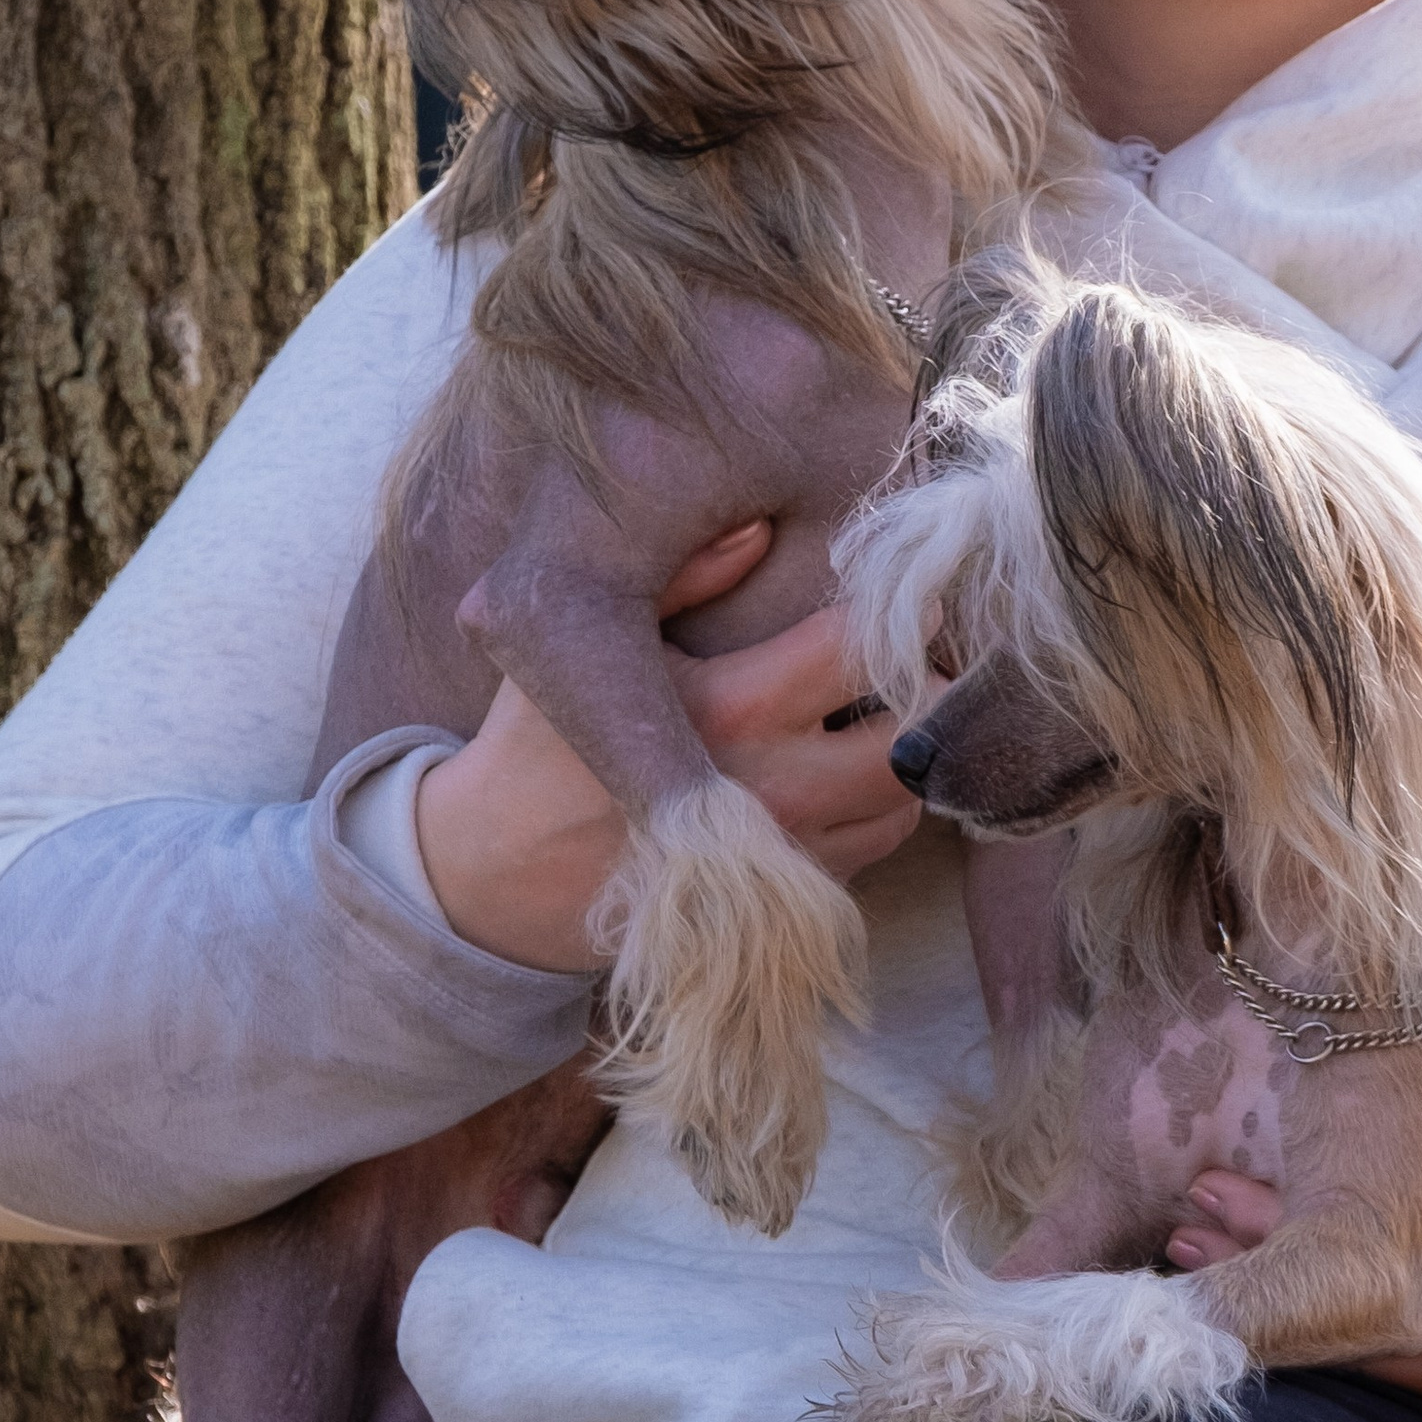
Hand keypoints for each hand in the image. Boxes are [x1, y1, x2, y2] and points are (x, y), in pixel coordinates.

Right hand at [418, 523, 920, 969]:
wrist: (495, 876)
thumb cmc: (539, 745)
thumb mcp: (584, 644)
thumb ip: (683, 578)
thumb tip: (761, 520)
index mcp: (729, 709)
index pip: (857, 650)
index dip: (899, 611)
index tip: (908, 587)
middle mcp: (773, 788)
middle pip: (911, 735)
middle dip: (926, 691)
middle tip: (913, 654)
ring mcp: (787, 854)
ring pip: (907, 797)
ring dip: (909, 750)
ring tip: (882, 706)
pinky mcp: (786, 901)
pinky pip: (878, 845)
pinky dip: (881, 803)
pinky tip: (847, 765)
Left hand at [1166, 1068, 1421, 1421]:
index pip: (1354, 1227)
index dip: (1276, 1213)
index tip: (1209, 1190)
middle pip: (1344, 1298)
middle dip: (1264, 1264)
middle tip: (1184, 1236)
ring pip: (1376, 1357)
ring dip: (1298, 1322)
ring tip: (1215, 1283)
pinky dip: (1367, 1365)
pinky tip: (1314, 1337)